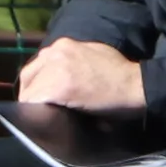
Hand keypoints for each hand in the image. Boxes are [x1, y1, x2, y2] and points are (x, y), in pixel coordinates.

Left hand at [17, 38, 143, 114]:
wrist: (136, 85)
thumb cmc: (123, 74)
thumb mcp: (96, 54)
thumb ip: (76, 60)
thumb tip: (65, 77)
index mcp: (63, 45)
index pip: (38, 65)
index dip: (39, 83)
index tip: (45, 96)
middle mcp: (54, 53)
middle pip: (28, 76)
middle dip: (32, 93)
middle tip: (41, 109)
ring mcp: (54, 70)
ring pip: (29, 91)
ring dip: (34, 105)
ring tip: (44, 118)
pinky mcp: (57, 88)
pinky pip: (34, 104)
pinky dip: (36, 114)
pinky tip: (45, 121)